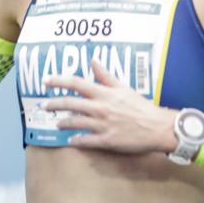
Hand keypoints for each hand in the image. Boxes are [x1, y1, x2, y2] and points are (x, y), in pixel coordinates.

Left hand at [43, 59, 177, 153]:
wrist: (158, 128)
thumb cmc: (142, 107)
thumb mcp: (124, 88)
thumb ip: (106, 76)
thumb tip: (93, 61)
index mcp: (105, 93)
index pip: (76, 83)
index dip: (59, 81)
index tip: (46, 81)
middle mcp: (100, 108)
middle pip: (70, 103)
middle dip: (54, 104)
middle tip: (45, 106)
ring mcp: (103, 125)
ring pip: (74, 123)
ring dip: (63, 123)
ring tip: (57, 124)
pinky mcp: (107, 141)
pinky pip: (86, 141)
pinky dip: (76, 141)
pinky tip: (71, 141)